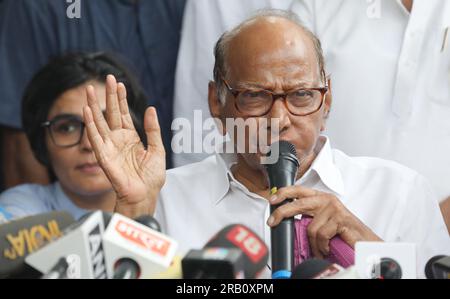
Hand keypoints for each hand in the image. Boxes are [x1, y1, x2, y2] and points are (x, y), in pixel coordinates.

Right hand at [83, 75, 165, 217]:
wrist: (146, 194)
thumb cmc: (151, 177)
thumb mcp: (157, 149)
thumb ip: (153, 130)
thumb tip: (151, 109)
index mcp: (131, 138)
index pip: (124, 114)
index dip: (121, 99)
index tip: (120, 83)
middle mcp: (118, 140)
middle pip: (111, 113)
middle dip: (109, 96)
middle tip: (107, 78)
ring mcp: (110, 147)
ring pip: (99, 122)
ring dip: (94, 106)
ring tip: (90, 90)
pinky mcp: (104, 156)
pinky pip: (95, 138)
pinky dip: (90, 125)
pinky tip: (87, 111)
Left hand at [267, 186, 381, 257]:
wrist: (364, 242)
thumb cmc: (342, 232)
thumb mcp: (322, 220)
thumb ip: (308, 216)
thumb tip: (286, 218)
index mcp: (320, 198)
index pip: (298, 190)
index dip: (284, 193)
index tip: (272, 199)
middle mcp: (326, 199)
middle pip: (298, 204)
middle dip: (282, 212)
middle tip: (272, 221)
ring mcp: (333, 208)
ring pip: (310, 228)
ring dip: (313, 243)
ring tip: (320, 248)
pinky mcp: (340, 219)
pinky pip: (321, 235)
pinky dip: (322, 246)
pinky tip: (327, 247)